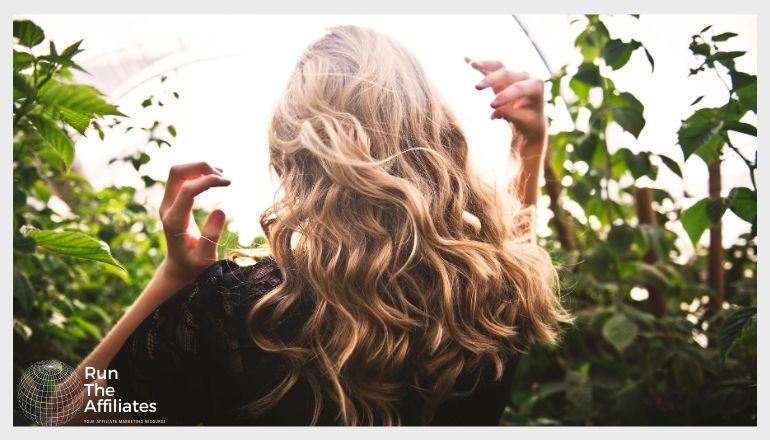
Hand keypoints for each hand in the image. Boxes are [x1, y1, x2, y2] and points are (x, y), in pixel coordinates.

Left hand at [158, 161, 230, 282]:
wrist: (179, 267)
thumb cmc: (194, 265)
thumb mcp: (205, 257)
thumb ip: (211, 236)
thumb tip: (220, 210)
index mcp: (174, 221)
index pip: (187, 190)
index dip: (208, 181)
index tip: (228, 182)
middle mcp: (167, 208)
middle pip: (177, 172)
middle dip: (200, 167)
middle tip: (223, 176)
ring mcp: (167, 203)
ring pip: (178, 172)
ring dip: (199, 168)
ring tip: (221, 176)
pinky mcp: (172, 201)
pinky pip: (181, 178)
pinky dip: (197, 172)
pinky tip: (213, 178)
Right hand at [465, 56, 546, 154]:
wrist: (530, 120)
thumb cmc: (529, 122)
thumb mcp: (523, 122)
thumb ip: (511, 115)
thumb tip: (495, 112)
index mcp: (536, 87)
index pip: (518, 88)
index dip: (505, 95)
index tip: (491, 106)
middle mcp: (525, 77)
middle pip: (506, 74)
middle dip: (491, 79)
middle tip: (477, 88)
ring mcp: (514, 75)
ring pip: (498, 66)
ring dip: (485, 64)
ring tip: (472, 64)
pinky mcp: (502, 77)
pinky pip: (490, 69)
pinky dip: (480, 65)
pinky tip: (466, 59)